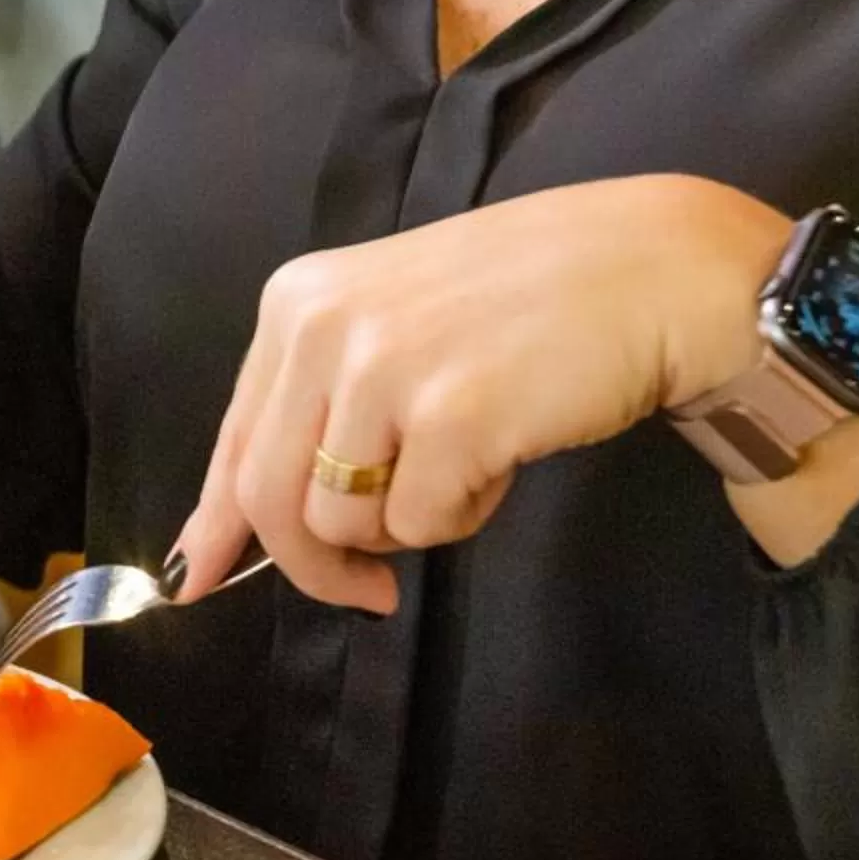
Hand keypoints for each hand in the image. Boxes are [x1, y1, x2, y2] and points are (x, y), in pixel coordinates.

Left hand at [174, 176, 793, 611]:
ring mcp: (384, 368)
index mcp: (298, 304)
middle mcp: (324, 327)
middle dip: (315, 565)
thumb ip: (309, 419)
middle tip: (368, 591)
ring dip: (407, 524)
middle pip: (272, 500)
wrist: (660, 269)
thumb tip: (210, 547)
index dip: (217, 528)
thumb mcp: (393, 331)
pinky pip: (420, 525)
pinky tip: (503, 457)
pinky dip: (463, 514)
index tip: (197, 580)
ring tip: (467, 462)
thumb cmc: (530, 307)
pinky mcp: (450, 415)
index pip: (233, 444)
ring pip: (342, 522)